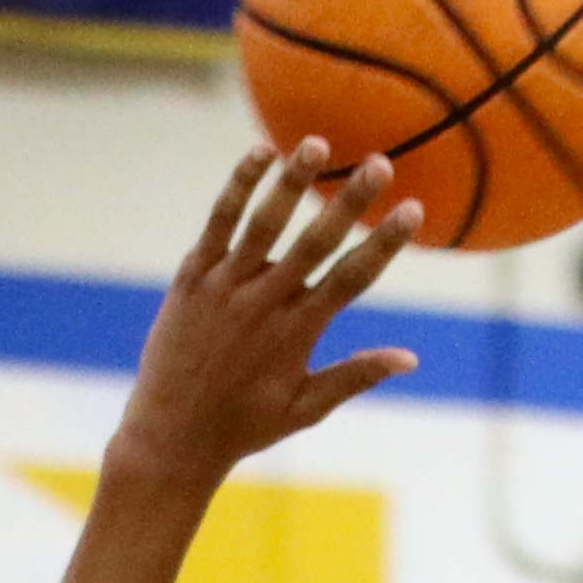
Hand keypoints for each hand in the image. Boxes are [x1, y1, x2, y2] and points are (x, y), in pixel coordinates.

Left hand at [102, 149, 419, 499]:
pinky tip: (259, 154)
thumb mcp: (305, 408)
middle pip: (315, 243)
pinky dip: (238, 188)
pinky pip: (218, 224)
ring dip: (292, 182)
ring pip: (264, 224)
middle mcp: (264, 305)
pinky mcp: (192, 279)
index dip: (384, 243)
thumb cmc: (242, 426)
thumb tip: (410, 358)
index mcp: (298, 333)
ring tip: (316, 143)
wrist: (170, 438)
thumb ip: (355, 376)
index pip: (352, 278)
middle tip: (380, 163)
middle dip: (350, 201)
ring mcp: (225, 288)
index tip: (413, 210)